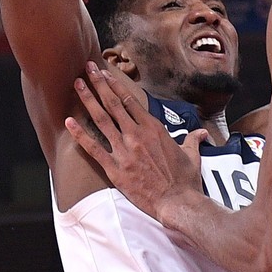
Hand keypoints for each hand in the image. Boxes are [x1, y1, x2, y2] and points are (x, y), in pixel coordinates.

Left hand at [65, 63, 205, 224]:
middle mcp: (136, 135)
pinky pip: (93, 149)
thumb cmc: (184, 180)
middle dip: (98, 84)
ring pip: (101, 120)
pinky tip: (69, 122)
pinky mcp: (115, 169)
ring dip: (88, 100)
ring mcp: (124, 151)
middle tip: (87, 69)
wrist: (177, 202)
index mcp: (153, 128)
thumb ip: (193, 139)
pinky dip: (80, 134)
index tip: (105, 74)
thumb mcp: (192, 154)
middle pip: (113, 103)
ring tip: (77, 85)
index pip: (130, 100)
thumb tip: (202, 133)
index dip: (115, 85)